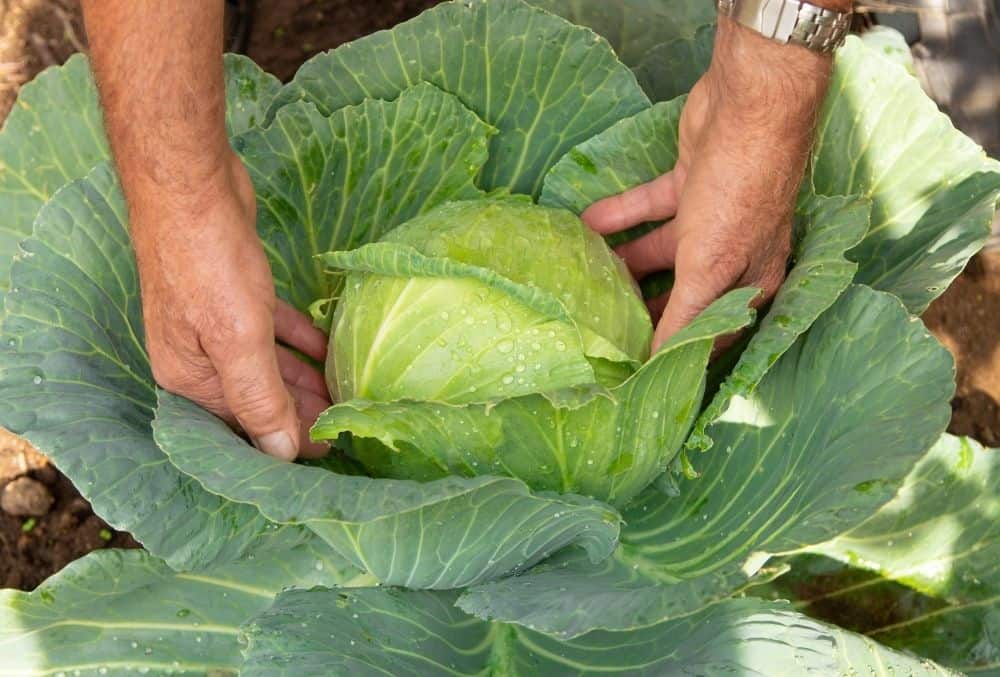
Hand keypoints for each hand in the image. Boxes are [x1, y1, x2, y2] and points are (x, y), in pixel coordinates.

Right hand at [131, 153, 330, 459]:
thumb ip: (260, 397)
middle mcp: (198, 356)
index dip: (285, 440)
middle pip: (257, 397)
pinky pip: (274, 329)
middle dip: (300, 412)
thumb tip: (281, 453)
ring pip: (269, 364)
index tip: (328, 449)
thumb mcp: (237, 340)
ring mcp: (217, 323)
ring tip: (345, 392)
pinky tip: (329, 348)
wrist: (192, 187)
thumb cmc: (209, 266)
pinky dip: (300, 340)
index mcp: (188, 378)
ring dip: (305, 378)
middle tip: (346, 423)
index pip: (242, 426)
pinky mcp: (238, 293)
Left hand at [583, 19, 831, 349]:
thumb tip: (657, 365)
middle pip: (679, 294)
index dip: (672, 350)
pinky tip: (584, 226)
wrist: (748, 108)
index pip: (707, 332)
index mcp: (748, 284)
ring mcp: (709, 219)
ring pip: (659, 253)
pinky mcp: (687, 185)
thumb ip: (683, 317)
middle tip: (598, 326)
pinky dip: (618, 216)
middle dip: (641, 308)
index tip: (631, 365)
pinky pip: (646, 210)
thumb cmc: (738, 196)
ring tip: (583, 280)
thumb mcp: (709, 268)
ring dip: (623, 262)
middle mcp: (731, 256)